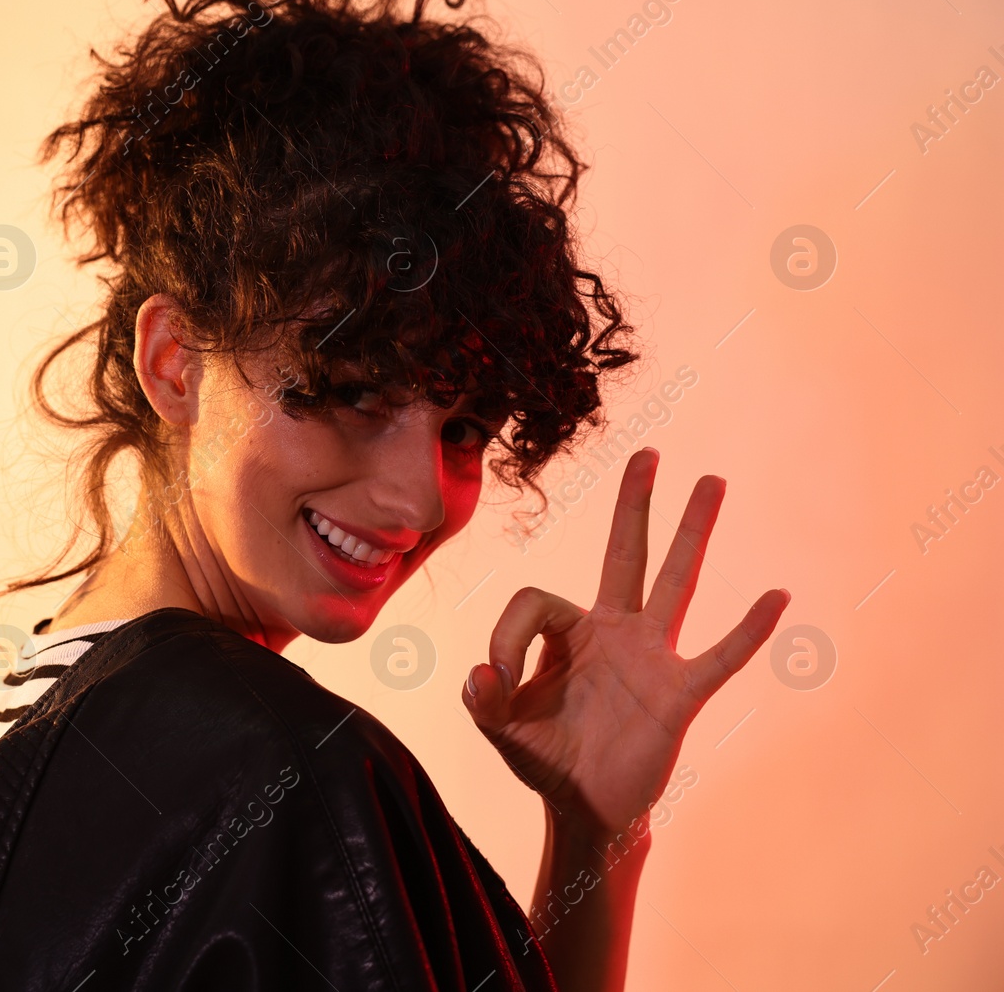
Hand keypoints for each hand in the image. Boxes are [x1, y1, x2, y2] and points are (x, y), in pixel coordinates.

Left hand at [462, 448, 789, 837]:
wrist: (584, 807)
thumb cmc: (543, 759)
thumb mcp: (500, 728)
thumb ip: (483, 699)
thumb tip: (482, 672)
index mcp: (565, 633)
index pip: (535, 601)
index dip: (506, 637)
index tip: (497, 680)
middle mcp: (611, 631)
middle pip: (623, 553)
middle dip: (633, 504)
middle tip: (648, 453)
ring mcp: (649, 657)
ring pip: (675, 582)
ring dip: (691, 533)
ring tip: (713, 481)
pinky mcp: (678, 693)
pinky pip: (718, 655)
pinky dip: (747, 630)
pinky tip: (776, 596)